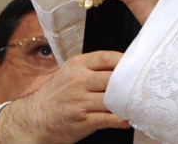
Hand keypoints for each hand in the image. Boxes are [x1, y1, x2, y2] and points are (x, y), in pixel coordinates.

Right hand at [0, 51, 128, 143]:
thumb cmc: (55, 95)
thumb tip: (119, 67)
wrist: (34, 118)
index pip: (106, 57)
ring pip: (113, 99)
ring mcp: (80, 101)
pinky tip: (127, 117)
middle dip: (130, 82)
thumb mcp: (69, 73)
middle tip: (143, 83)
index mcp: (76, 65)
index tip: (136, 64)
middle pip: (113, 78)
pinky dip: (121, 119)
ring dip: (128, 101)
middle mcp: (79, 81)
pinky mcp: (82, 121)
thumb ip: (91, 68)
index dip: (124, 60)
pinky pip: (108, 118)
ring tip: (138, 101)